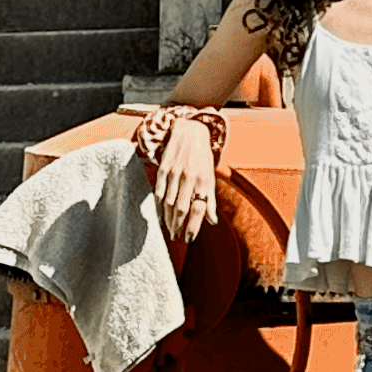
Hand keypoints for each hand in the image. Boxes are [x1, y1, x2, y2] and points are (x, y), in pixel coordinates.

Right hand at [154, 115, 218, 250]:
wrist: (190, 132)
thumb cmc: (202, 158)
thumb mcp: (210, 176)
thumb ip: (211, 200)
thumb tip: (213, 222)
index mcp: (203, 180)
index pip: (198, 209)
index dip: (193, 226)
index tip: (188, 239)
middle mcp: (189, 177)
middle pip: (181, 208)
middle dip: (178, 226)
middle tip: (175, 238)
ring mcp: (175, 172)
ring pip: (169, 203)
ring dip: (168, 219)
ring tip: (168, 230)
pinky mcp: (163, 168)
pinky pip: (159, 191)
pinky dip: (159, 206)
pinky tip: (159, 216)